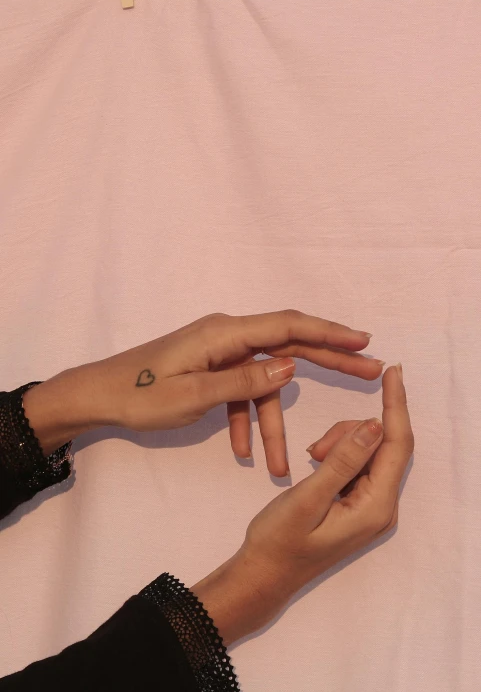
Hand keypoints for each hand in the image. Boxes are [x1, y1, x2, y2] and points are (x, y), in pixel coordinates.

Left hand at [33, 310, 381, 474]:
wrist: (98, 395)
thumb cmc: (139, 394)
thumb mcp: (193, 395)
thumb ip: (244, 383)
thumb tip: (292, 367)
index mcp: (226, 333)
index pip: (288, 327)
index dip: (329, 332)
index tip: (363, 341)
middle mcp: (228, 336)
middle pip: (289, 345)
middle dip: (330, 360)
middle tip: (371, 371)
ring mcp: (220, 353)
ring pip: (263, 382)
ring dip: (274, 422)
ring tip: (290, 462)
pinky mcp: (211, 369)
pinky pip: (240, 393)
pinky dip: (244, 421)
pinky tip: (244, 455)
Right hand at [192, 364, 412, 644]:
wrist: (263, 574)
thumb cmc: (280, 541)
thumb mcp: (308, 497)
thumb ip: (343, 461)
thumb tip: (375, 425)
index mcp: (375, 507)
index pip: (397, 445)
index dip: (396, 405)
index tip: (393, 371)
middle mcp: (382, 506)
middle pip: (383, 444)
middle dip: (351, 431)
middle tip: (315, 448)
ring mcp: (371, 506)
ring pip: (367, 450)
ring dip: (340, 443)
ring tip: (311, 459)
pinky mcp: (357, 503)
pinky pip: (357, 462)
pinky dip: (338, 454)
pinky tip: (316, 464)